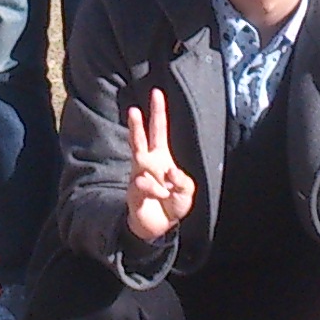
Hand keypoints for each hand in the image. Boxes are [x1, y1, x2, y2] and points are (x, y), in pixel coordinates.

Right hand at [121, 88, 198, 245]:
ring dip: (151, 173)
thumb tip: (169, 172)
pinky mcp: (134, 190)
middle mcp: (147, 162)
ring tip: (162, 191)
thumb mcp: (187, 191)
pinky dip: (155, 191)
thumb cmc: (173, 204)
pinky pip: (144, 185)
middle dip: (136, 124)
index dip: (158, 112)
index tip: (157, 92)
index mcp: (162, 157)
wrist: (158, 227)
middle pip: (140, 138)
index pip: (159, 130)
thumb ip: (183, 180)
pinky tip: (159, 198)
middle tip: (132, 109)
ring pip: (139, 162)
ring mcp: (138, 175)